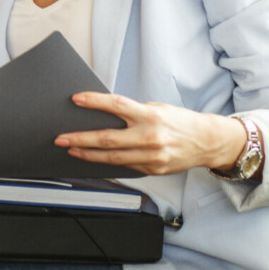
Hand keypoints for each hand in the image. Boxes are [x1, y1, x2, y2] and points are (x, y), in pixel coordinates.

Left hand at [55, 93, 249, 176]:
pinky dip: (108, 163)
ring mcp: (152, 157)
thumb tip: (104, 114)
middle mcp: (150, 137)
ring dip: (88, 154)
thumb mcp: (157, 109)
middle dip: (80, 139)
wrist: (207, 141)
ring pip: (112, 158)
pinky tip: (94, 159)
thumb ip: (133, 113)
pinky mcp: (153, 170)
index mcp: (150, 116)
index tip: (76, 99)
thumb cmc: (180, 121)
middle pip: (107, 139)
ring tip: (72, 149)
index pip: (116, 105)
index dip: (94, 102)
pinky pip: (125, 166)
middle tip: (61, 138)